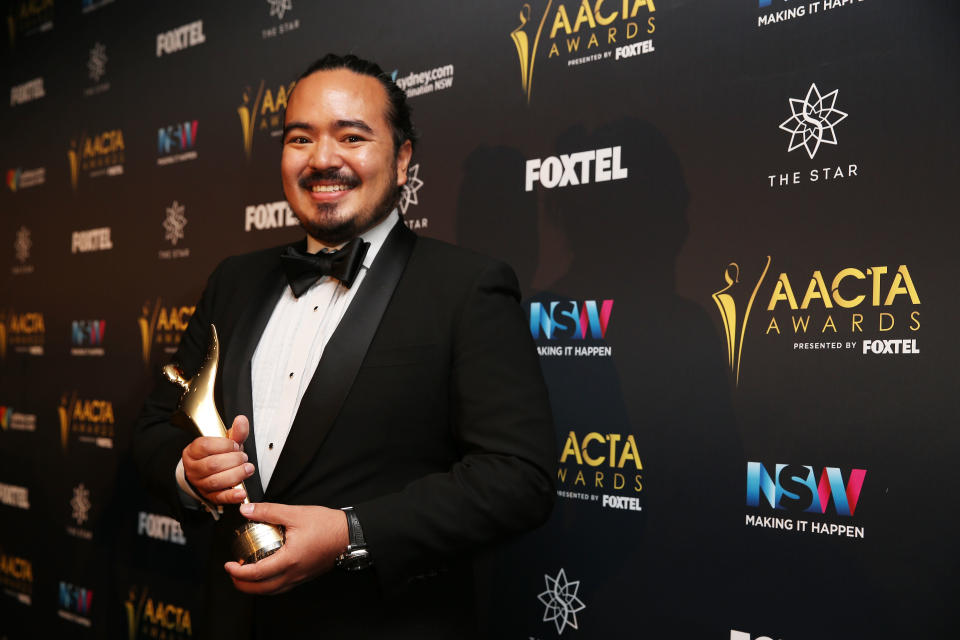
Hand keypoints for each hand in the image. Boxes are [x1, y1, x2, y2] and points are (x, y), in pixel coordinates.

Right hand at [181, 415, 253, 504]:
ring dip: (235, 475)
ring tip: (247, 468)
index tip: (235, 445)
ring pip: (215, 481)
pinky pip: (219, 498)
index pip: (205, 446)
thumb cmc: (217, 454)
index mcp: (193, 451)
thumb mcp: (226, 441)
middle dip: (233, 460)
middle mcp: (194, 468)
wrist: (211, 470)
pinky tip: (241, 493)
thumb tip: (241, 420)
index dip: (224, 445)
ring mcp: (200, 483)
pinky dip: (232, 496)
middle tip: (243, 457)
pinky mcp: (210, 496)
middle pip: (212, 465)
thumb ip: (235, 432)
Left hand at [223, 502, 348, 594]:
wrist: (350, 534)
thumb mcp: (295, 513)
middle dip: (243, 585)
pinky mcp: (306, 575)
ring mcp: (300, 577)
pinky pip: (283, 586)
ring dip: (256, 587)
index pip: (256, 573)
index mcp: (289, 560)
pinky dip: (269, 584)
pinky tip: (268, 573)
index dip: (238, 572)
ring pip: (272, 591)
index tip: (229, 565)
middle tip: (233, 574)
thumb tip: (247, 510)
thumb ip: (269, 512)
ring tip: (247, 575)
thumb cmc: (328, 525)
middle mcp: (293, 573)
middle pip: (261, 589)